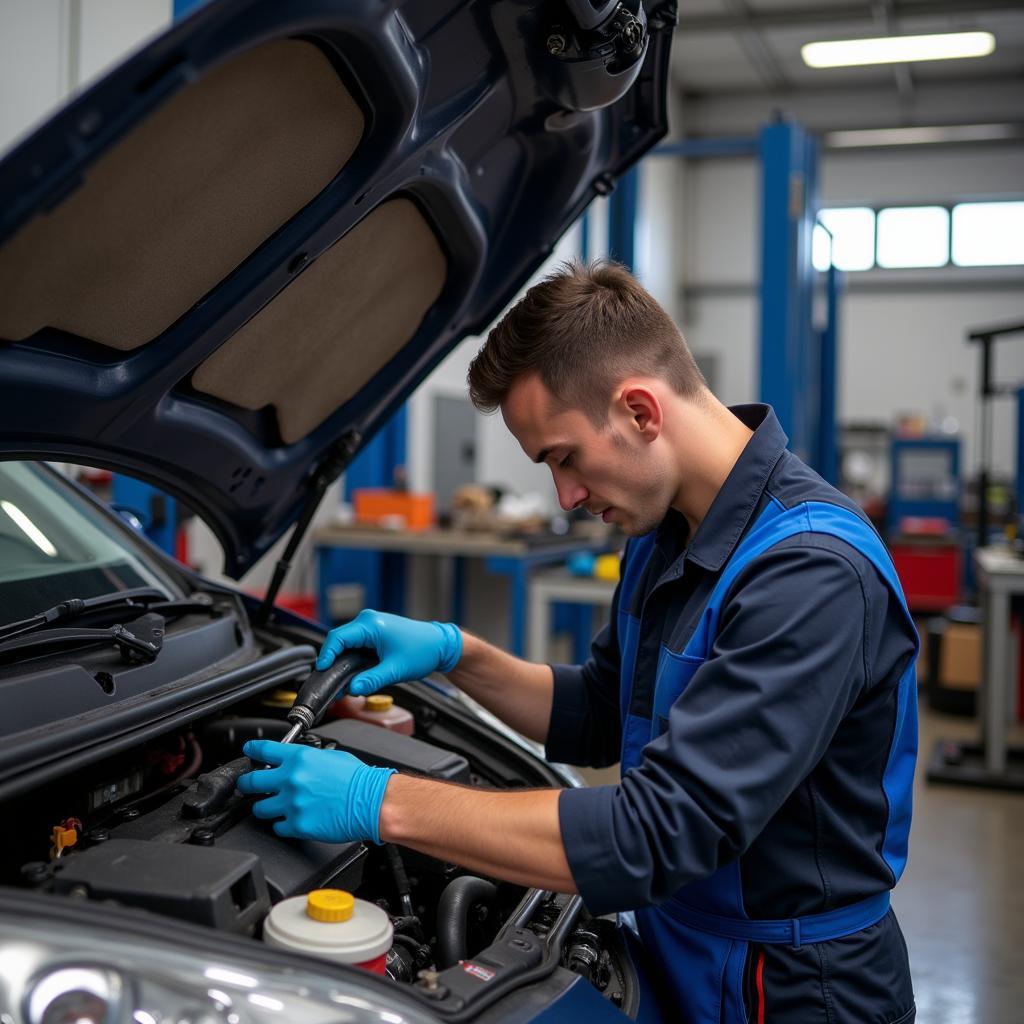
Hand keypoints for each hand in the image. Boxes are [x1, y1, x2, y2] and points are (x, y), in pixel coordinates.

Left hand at [237, 740, 395, 843]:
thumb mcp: (332, 757)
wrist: (371, 802)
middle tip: (248, 785)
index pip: (263, 750)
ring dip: (265, 806)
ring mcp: (292, 804)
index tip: (249, 752)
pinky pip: (277, 827)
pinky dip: (282, 824)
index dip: (252, 750)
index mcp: (300, 759)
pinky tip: (291, 820)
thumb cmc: (358, 780)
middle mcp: (292, 780)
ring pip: (260, 808)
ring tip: (273, 806)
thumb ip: (308, 759)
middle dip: (247, 783)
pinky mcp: (298, 825)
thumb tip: (295, 762)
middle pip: (252, 781)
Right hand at [316, 609, 461, 694]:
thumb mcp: (395, 670)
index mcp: (371, 624)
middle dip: (333, 661)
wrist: (441, 645)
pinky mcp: (375, 634)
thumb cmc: (423, 651)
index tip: (321, 670)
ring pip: (347, 644)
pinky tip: (353, 674)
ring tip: (340, 682)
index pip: (338, 638)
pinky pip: (357, 645)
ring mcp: (372, 626)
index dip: (327, 655)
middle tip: (329, 682)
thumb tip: (352, 689)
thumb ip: (372, 680)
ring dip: (343, 661)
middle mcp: (369, 621)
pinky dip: (353, 659)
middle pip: (340, 641)